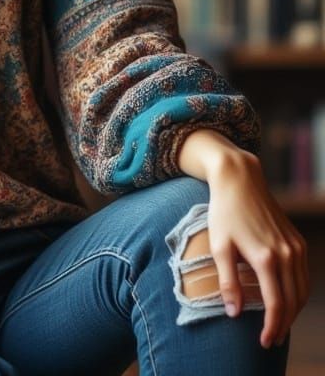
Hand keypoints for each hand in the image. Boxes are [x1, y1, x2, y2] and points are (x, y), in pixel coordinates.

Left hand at [182, 133, 309, 350]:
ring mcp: (296, 248)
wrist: (239, 180)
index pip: (276, 304)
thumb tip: (234, 313)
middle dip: (284, 324)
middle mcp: (287, 255)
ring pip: (302, 290)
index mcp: (266, 258)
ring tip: (279, 324)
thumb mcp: (219, 246)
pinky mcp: (297, 242)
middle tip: (272, 339)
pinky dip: (298, 293)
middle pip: (293, 301)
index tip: (264, 342)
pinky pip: (303, 276)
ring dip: (293, 311)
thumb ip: (228, 281)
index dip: (272, 326)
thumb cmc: (224, 212)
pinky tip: (286, 299)